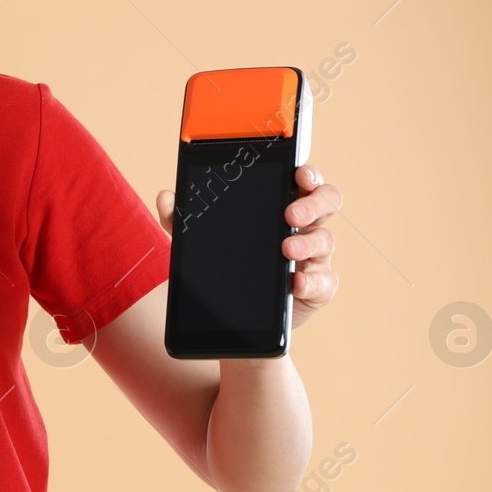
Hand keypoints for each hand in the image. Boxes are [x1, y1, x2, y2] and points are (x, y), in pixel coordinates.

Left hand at [154, 164, 341, 329]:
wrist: (236, 318)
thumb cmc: (227, 266)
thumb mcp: (199, 240)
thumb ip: (181, 219)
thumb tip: (165, 197)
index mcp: (281, 206)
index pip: (303, 181)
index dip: (308, 173)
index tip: (299, 172)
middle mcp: (304, 227)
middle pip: (326, 202)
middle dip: (313, 204)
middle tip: (290, 216)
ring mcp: (313, 257)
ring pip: (326, 240)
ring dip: (307, 243)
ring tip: (286, 251)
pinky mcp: (316, 288)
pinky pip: (324, 282)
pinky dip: (311, 282)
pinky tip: (295, 283)